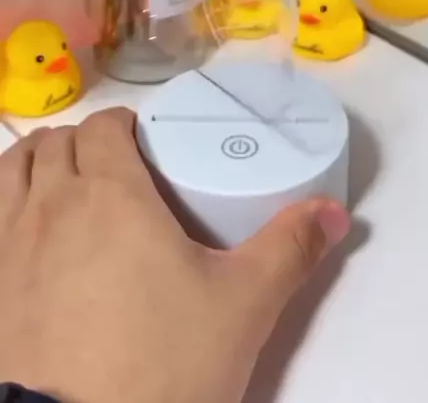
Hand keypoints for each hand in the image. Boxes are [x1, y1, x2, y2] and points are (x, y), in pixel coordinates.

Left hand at [0, 109, 348, 402]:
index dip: (123, 126)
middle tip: (116, 167)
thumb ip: (289, 250)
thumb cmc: (163, 362)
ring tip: (67, 184)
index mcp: (111, 194)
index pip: (104, 127)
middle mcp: (51, 205)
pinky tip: (31, 234)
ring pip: (15, 170)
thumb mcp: (242, 306)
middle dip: (86, 142)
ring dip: (40, 162)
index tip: (144, 144)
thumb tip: (334, 212)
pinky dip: (9, 203)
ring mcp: (9, 243)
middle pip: (58, 143)